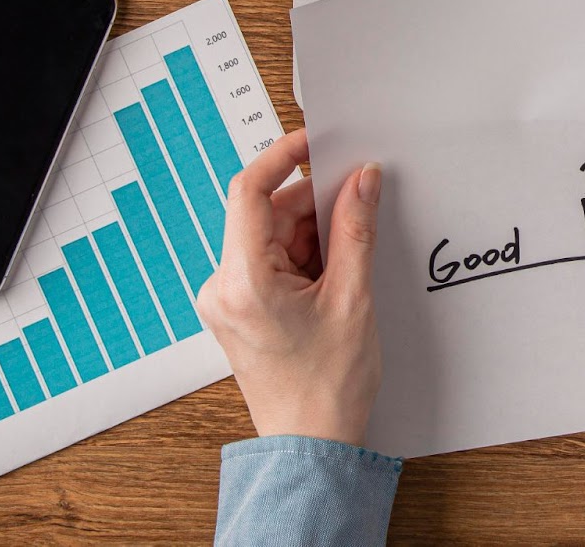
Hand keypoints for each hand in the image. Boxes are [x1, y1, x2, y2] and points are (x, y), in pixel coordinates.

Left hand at [196, 128, 382, 446]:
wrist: (311, 445)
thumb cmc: (326, 388)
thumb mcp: (352, 298)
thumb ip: (355, 230)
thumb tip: (361, 180)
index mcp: (242, 281)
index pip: (249, 191)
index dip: (282, 155)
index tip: (315, 140)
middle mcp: (223, 286)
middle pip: (265, 212)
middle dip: (313, 203)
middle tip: (358, 202)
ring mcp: (227, 297)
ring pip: (271, 234)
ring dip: (313, 231)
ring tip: (349, 260)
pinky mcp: (239, 307)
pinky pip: (270, 258)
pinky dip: (305, 254)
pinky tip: (334, 273)